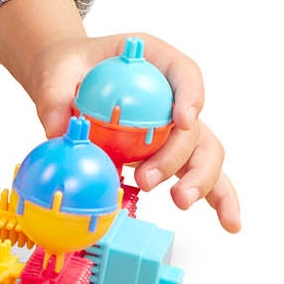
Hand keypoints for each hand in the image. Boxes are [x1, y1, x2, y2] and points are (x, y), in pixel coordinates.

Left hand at [0, 0, 241, 230]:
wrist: (68, 80)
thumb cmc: (70, 67)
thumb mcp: (56, 71)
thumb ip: (54, 96)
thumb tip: (55, 130)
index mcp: (154, 60)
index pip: (183, 73)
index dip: (190, 96)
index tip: (182, 121)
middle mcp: (173, 94)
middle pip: (194, 124)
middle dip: (180, 155)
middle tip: (147, 180)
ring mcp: (175, 126)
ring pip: (205, 152)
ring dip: (200, 180)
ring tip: (179, 202)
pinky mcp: (171, 152)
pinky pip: (199, 173)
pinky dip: (217, 198)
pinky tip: (229, 223)